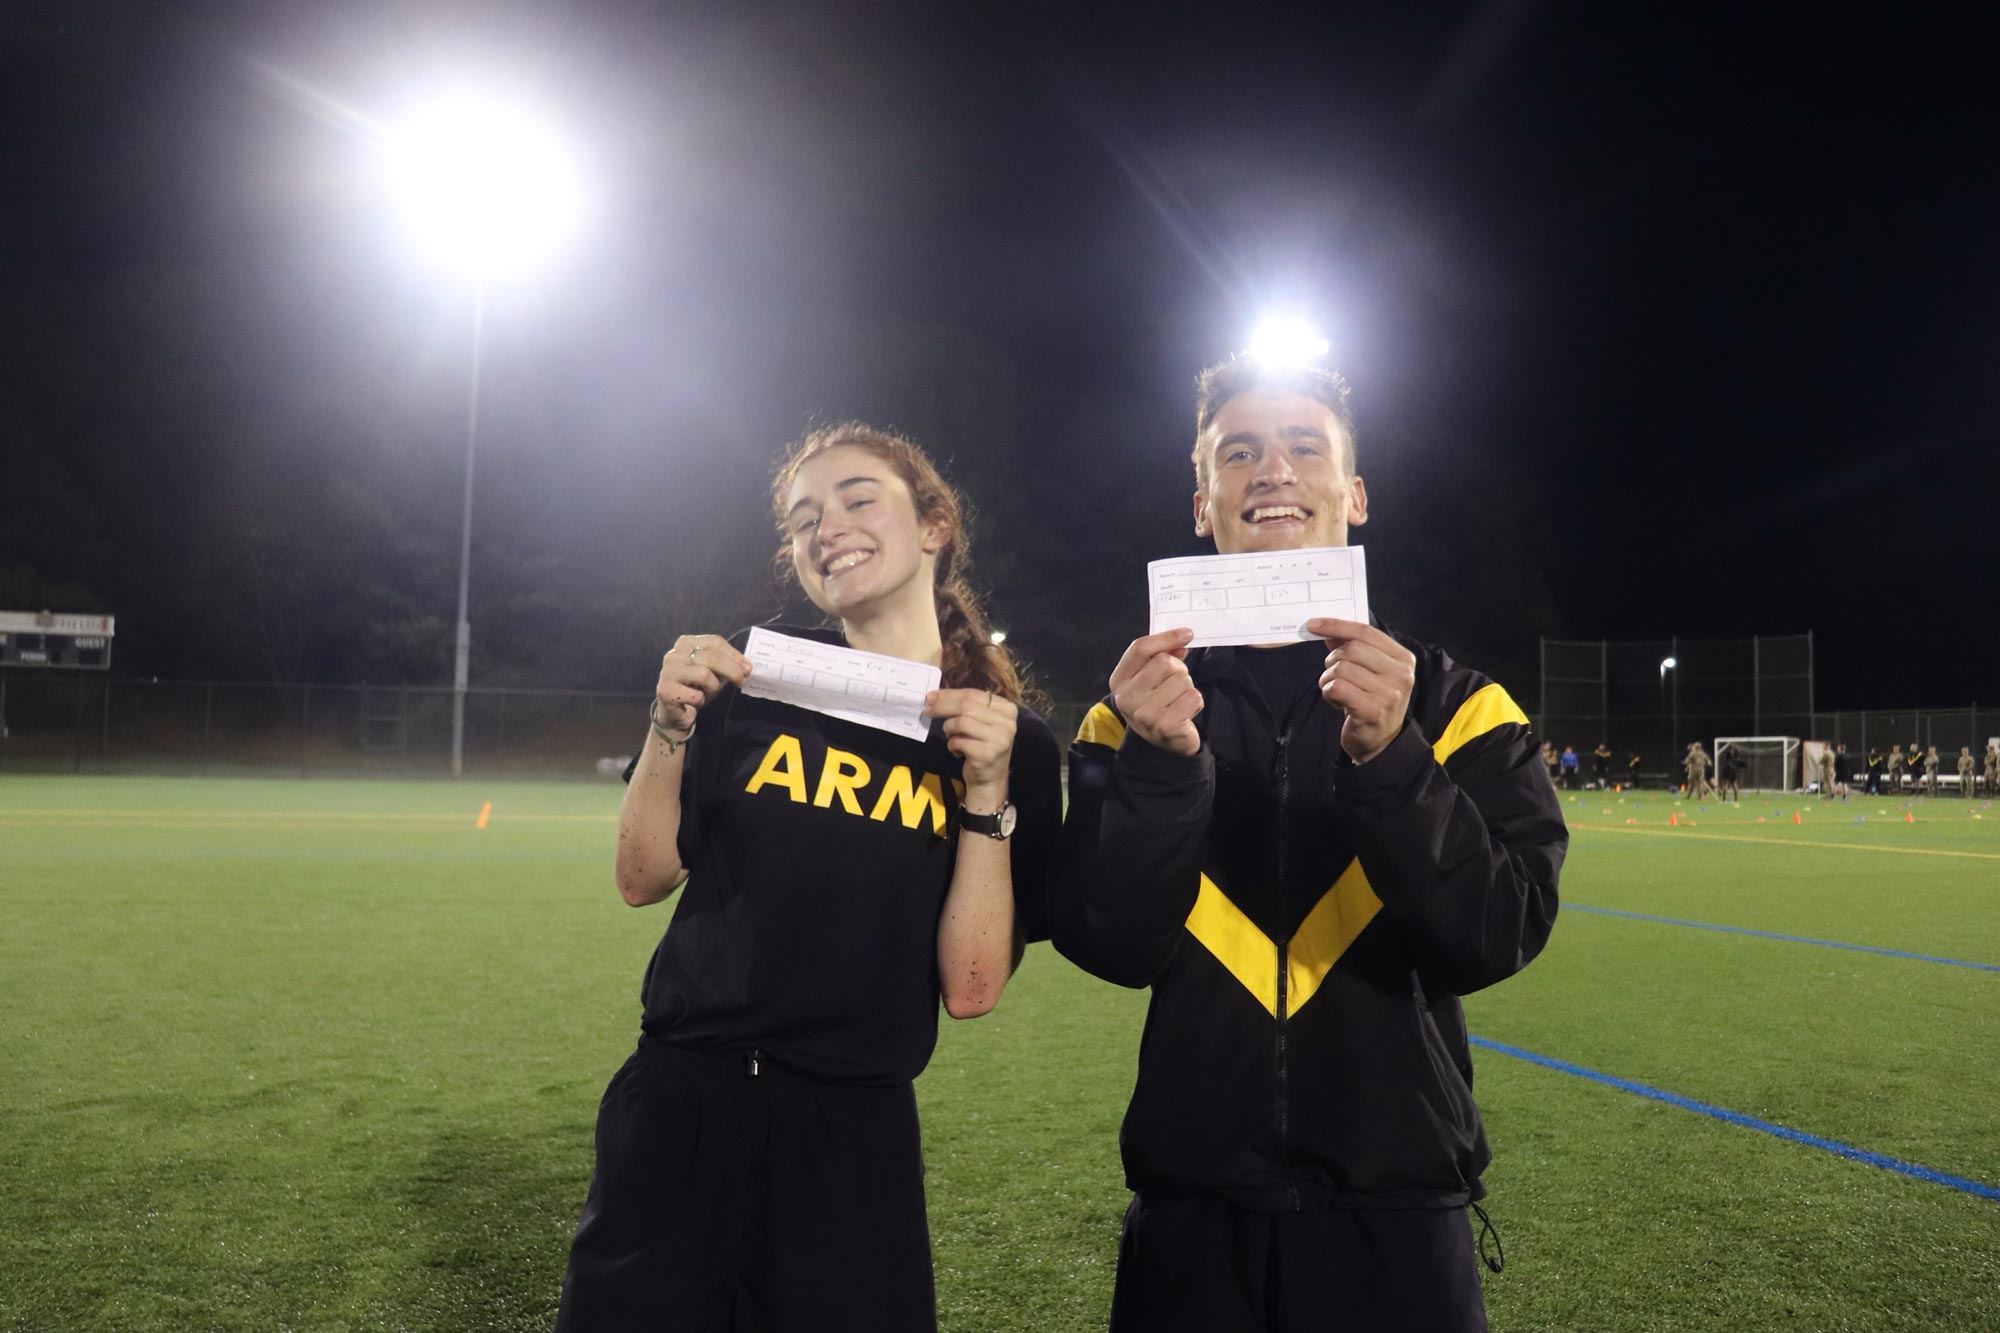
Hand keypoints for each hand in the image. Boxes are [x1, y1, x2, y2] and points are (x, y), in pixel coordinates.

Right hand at [653, 634, 751, 731]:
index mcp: (686, 643)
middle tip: (742, 680)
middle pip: (711, 657)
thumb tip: (746, 666)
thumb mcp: (714, 672)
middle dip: (732, 670)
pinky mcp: (665, 690)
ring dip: (713, 686)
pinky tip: (694, 701)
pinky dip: (701, 700)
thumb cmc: (697, 688)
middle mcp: (674, 654)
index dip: (734, 654)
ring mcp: (667, 672)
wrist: (676, 713)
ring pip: (703, 674)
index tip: (748, 667)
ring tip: (707, 691)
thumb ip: (727, 664)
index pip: (714, 642)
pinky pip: (695, 695)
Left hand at [926, 687, 1017, 797]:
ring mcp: (999, 739)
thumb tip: (934, 695)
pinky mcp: (987, 755)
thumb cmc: (982, 745)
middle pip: (966, 705)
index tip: (931, 696)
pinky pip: (958, 742)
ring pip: (961, 722)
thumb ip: (965, 706)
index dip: (949, 694)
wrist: (990, 778)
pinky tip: (957, 750)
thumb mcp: (980, 722)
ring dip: (948, 729)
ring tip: (951, 736)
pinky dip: (952, 745)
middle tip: (927, 709)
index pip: (973, 694)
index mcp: (1007, 709)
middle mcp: (1007, 722)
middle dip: (942, 706)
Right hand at [1108, 627, 1202, 756]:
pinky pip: (1193, 697)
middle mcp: (1126, 697)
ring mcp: (1144, 714)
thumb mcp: (1151, 679)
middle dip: (1179, 670)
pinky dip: (1196, 702)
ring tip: (1178, 701)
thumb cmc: (1157, 704)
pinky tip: (1185, 712)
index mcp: (1119, 680)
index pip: (1140, 648)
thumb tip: (1182, 639)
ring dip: (1188, 688)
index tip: (1187, 634)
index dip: (1166, 637)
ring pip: (1182, 680)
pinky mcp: (1164, 726)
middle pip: (1165, 662)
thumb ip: (1163, 655)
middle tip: (1175, 686)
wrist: (1163, 744)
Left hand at [1305, 618, 1413, 764]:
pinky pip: (1337, 688)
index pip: (1365, 632)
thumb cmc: (1371, 700)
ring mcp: (1389, 693)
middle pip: (1351, 649)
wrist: (1379, 742)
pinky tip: (1335, 702)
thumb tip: (1328, 632)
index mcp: (1403, 658)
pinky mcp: (1373, 711)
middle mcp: (1401, 674)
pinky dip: (1329, 693)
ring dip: (1328, 679)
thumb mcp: (1369, 671)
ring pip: (1341, 669)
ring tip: (1335, 691)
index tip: (1312, 625)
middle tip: (1331, 674)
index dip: (1336, 625)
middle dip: (1332, 660)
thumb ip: (1353, 649)